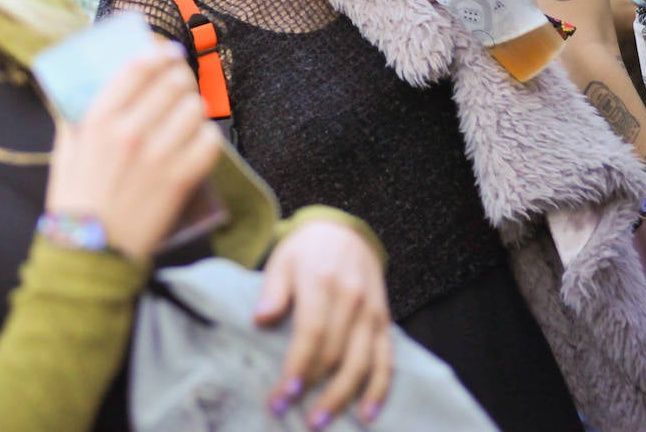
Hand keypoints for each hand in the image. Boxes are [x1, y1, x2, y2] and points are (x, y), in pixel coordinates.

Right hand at [45, 42, 220, 260]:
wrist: (90, 252)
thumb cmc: (74, 201)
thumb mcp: (65, 150)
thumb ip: (75, 115)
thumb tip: (86, 85)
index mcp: (98, 120)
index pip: (138, 67)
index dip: (158, 52)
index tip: (166, 51)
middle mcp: (130, 133)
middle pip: (172, 82)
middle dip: (180, 76)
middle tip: (179, 82)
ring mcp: (158, 157)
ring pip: (195, 108)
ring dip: (193, 106)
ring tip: (187, 114)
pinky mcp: (180, 180)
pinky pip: (210, 141)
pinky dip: (207, 136)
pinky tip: (196, 139)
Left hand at [254, 220, 391, 428]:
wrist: (345, 232)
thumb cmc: (307, 250)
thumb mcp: (282, 260)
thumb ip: (273, 291)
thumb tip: (259, 320)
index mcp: (323, 282)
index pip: (313, 333)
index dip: (298, 367)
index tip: (282, 395)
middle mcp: (353, 299)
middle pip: (336, 353)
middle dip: (313, 389)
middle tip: (290, 414)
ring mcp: (373, 312)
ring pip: (362, 363)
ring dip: (342, 397)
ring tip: (320, 421)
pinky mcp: (385, 322)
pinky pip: (386, 360)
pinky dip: (378, 389)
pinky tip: (366, 414)